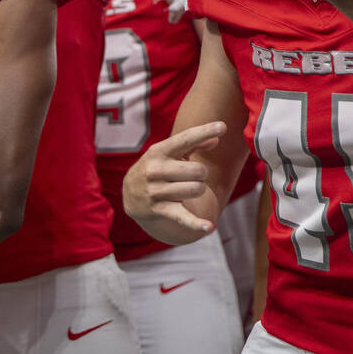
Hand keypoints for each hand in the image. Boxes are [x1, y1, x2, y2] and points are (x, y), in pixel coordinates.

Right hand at [122, 121, 225, 239]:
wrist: (130, 193)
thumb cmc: (156, 168)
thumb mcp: (168, 153)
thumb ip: (194, 143)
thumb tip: (217, 138)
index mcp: (159, 151)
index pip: (185, 139)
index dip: (204, 132)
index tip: (222, 126)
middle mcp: (155, 169)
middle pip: (198, 171)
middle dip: (201, 175)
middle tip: (191, 176)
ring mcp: (156, 190)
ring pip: (196, 189)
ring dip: (198, 189)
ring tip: (186, 189)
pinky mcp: (160, 210)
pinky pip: (183, 216)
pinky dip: (196, 223)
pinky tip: (209, 227)